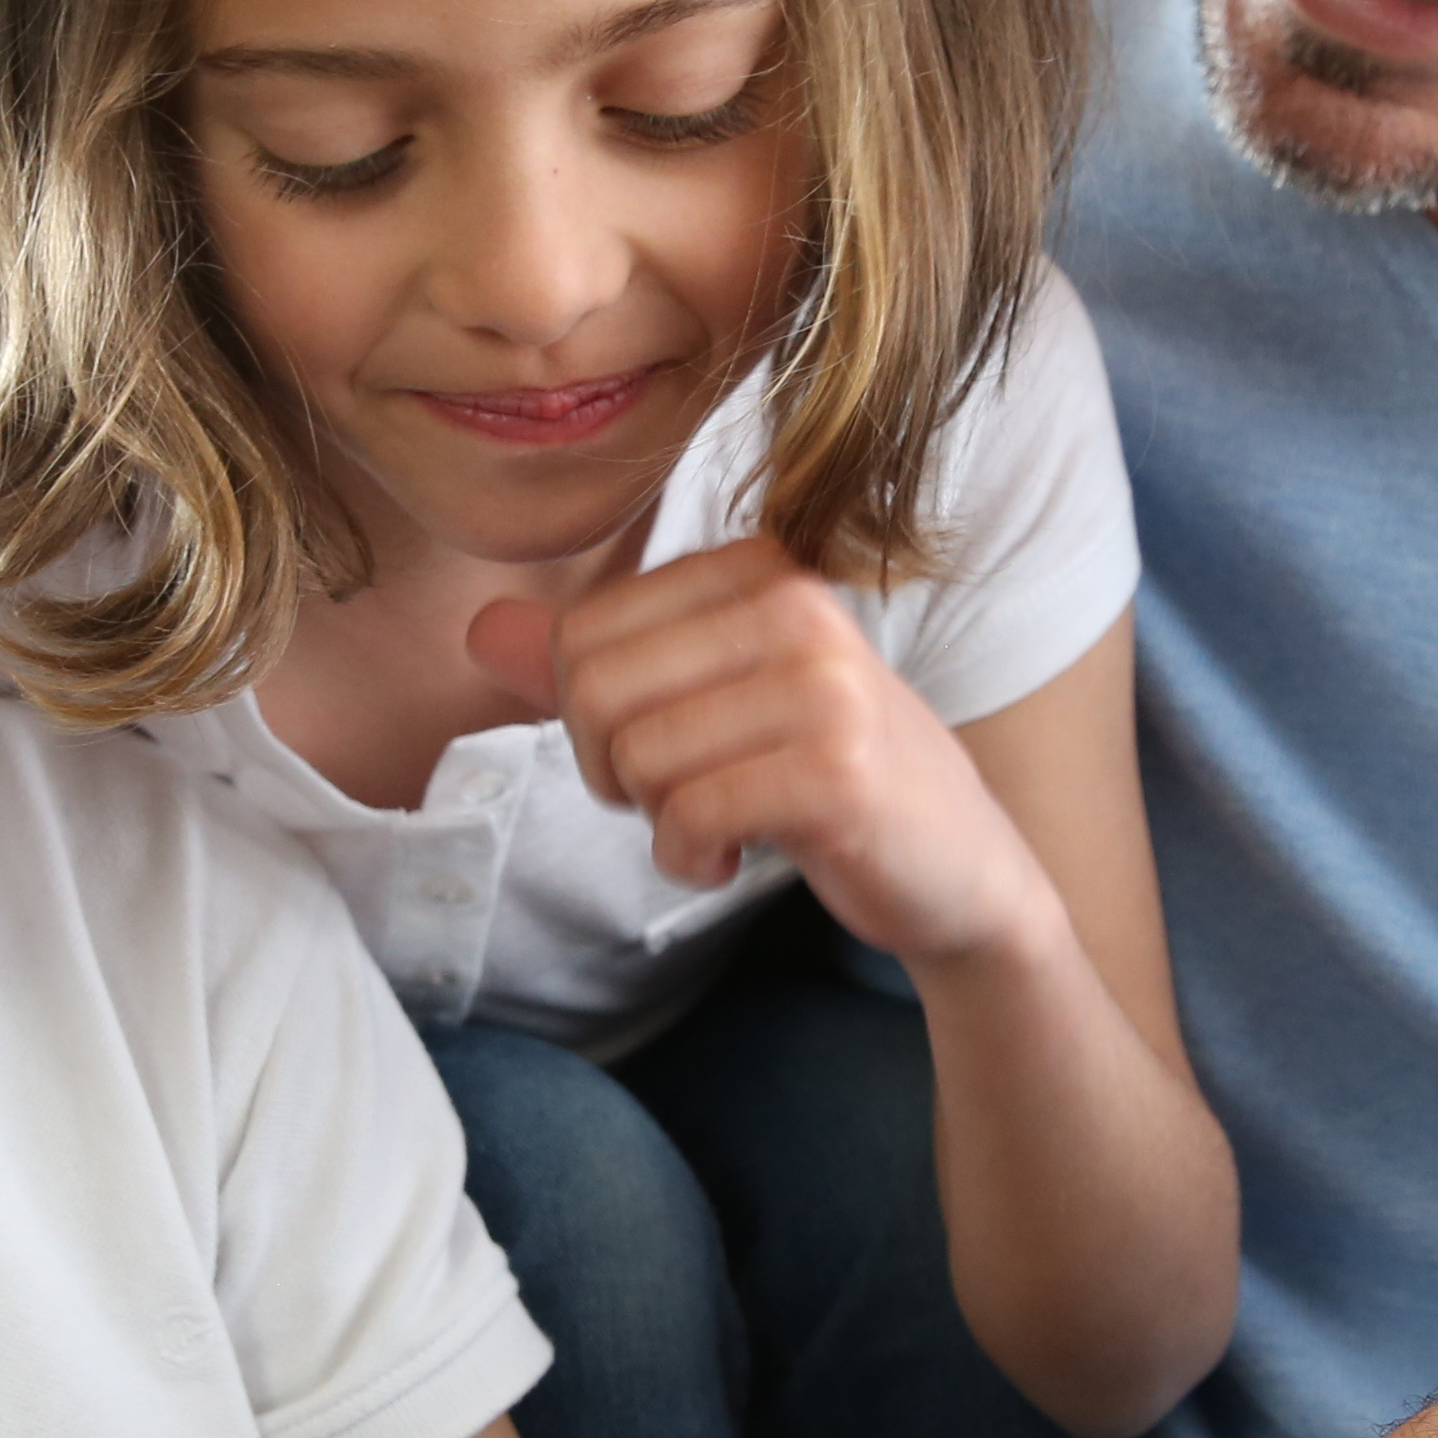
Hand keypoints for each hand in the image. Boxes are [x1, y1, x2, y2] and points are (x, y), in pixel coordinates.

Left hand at [461, 543, 1055, 969]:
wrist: (956, 867)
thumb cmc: (822, 777)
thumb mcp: (708, 704)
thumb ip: (595, 663)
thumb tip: (480, 627)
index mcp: (756, 570)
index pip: (581, 634)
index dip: (589, 718)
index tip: (664, 746)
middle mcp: (793, 606)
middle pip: (594, 692)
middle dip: (615, 772)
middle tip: (684, 796)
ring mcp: (823, 685)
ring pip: (639, 759)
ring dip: (661, 822)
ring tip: (724, 824)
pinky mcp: (838, 771)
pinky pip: (690, 816)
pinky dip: (690, 859)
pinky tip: (736, 858)